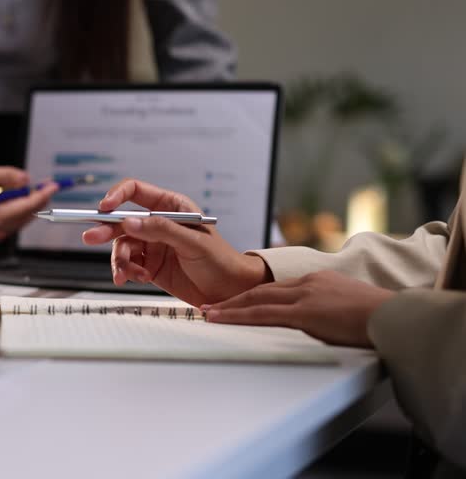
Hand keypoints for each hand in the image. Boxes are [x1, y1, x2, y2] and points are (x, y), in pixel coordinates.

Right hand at [0, 165, 57, 241]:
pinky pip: (10, 221)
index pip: (27, 205)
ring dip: (29, 205)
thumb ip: (7, 176)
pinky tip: (19, 198)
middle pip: (27, 215)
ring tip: (35, 190)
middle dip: (38, 200)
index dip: (43, 194)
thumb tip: (27, 179)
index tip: (54, 185)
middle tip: (47, 186)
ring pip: (20, 219)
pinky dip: (17, 210)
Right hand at [81, 179, 269, 304]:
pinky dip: (128, 272)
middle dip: (106, 230)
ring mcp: (152, 245)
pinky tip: (139, 278)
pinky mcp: (149, 265)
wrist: (229, 292)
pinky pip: (128, 265)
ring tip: (126, 274)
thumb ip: (160, 230)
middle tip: (90, 238)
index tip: (104, 207)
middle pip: (122, 220)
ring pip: (122, 246)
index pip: (136, 191)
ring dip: (120, 260)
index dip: (117, 196)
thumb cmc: (220, 261)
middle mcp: (158, 223)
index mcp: (171, 207)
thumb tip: (129, 222)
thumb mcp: (192, 242)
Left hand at [203, 270, 394, 347]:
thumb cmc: (380, 319)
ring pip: (257, 300)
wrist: (396, 317)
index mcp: (318, 280)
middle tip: (210, 306)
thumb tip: (321, 323)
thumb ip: (330, 311)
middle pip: (261, 291)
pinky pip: (263, 314)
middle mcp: (308, 283)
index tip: (236, 301)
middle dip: (234, 299)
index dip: (253, 295)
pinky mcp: (305, 312)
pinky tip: (222, 319)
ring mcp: (305, 296)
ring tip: (208, 314)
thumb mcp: (349, 308)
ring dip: (229, 307)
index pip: (277, 288)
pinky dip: (238, 316)